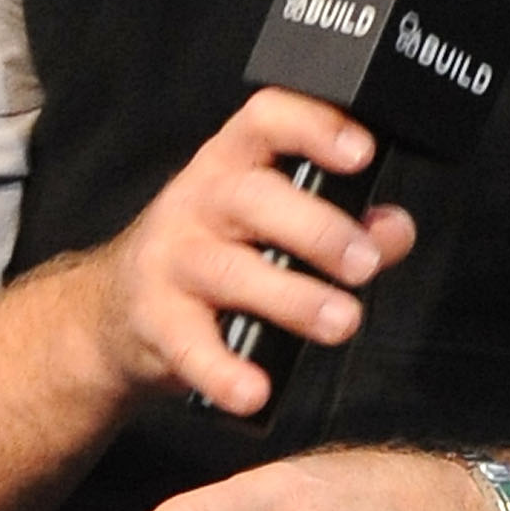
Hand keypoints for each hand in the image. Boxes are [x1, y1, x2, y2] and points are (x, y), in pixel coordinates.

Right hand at [86, 88, 418, 417]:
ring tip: (341, 322)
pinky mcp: (155, 321)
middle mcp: (198, 201)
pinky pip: (190, 345)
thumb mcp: (280, 224)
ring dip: (292, 298)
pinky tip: (255, 390)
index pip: (266, 120)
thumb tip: (393, 230)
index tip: (361, 152)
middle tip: (366, 264)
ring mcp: (171, 260)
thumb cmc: (222, 252)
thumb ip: (348, 222)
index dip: (313, 127)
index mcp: (235, 162)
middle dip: (317, 230)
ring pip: (230, 271)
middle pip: (254, 200)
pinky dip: (223, 371)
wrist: (117, 311)